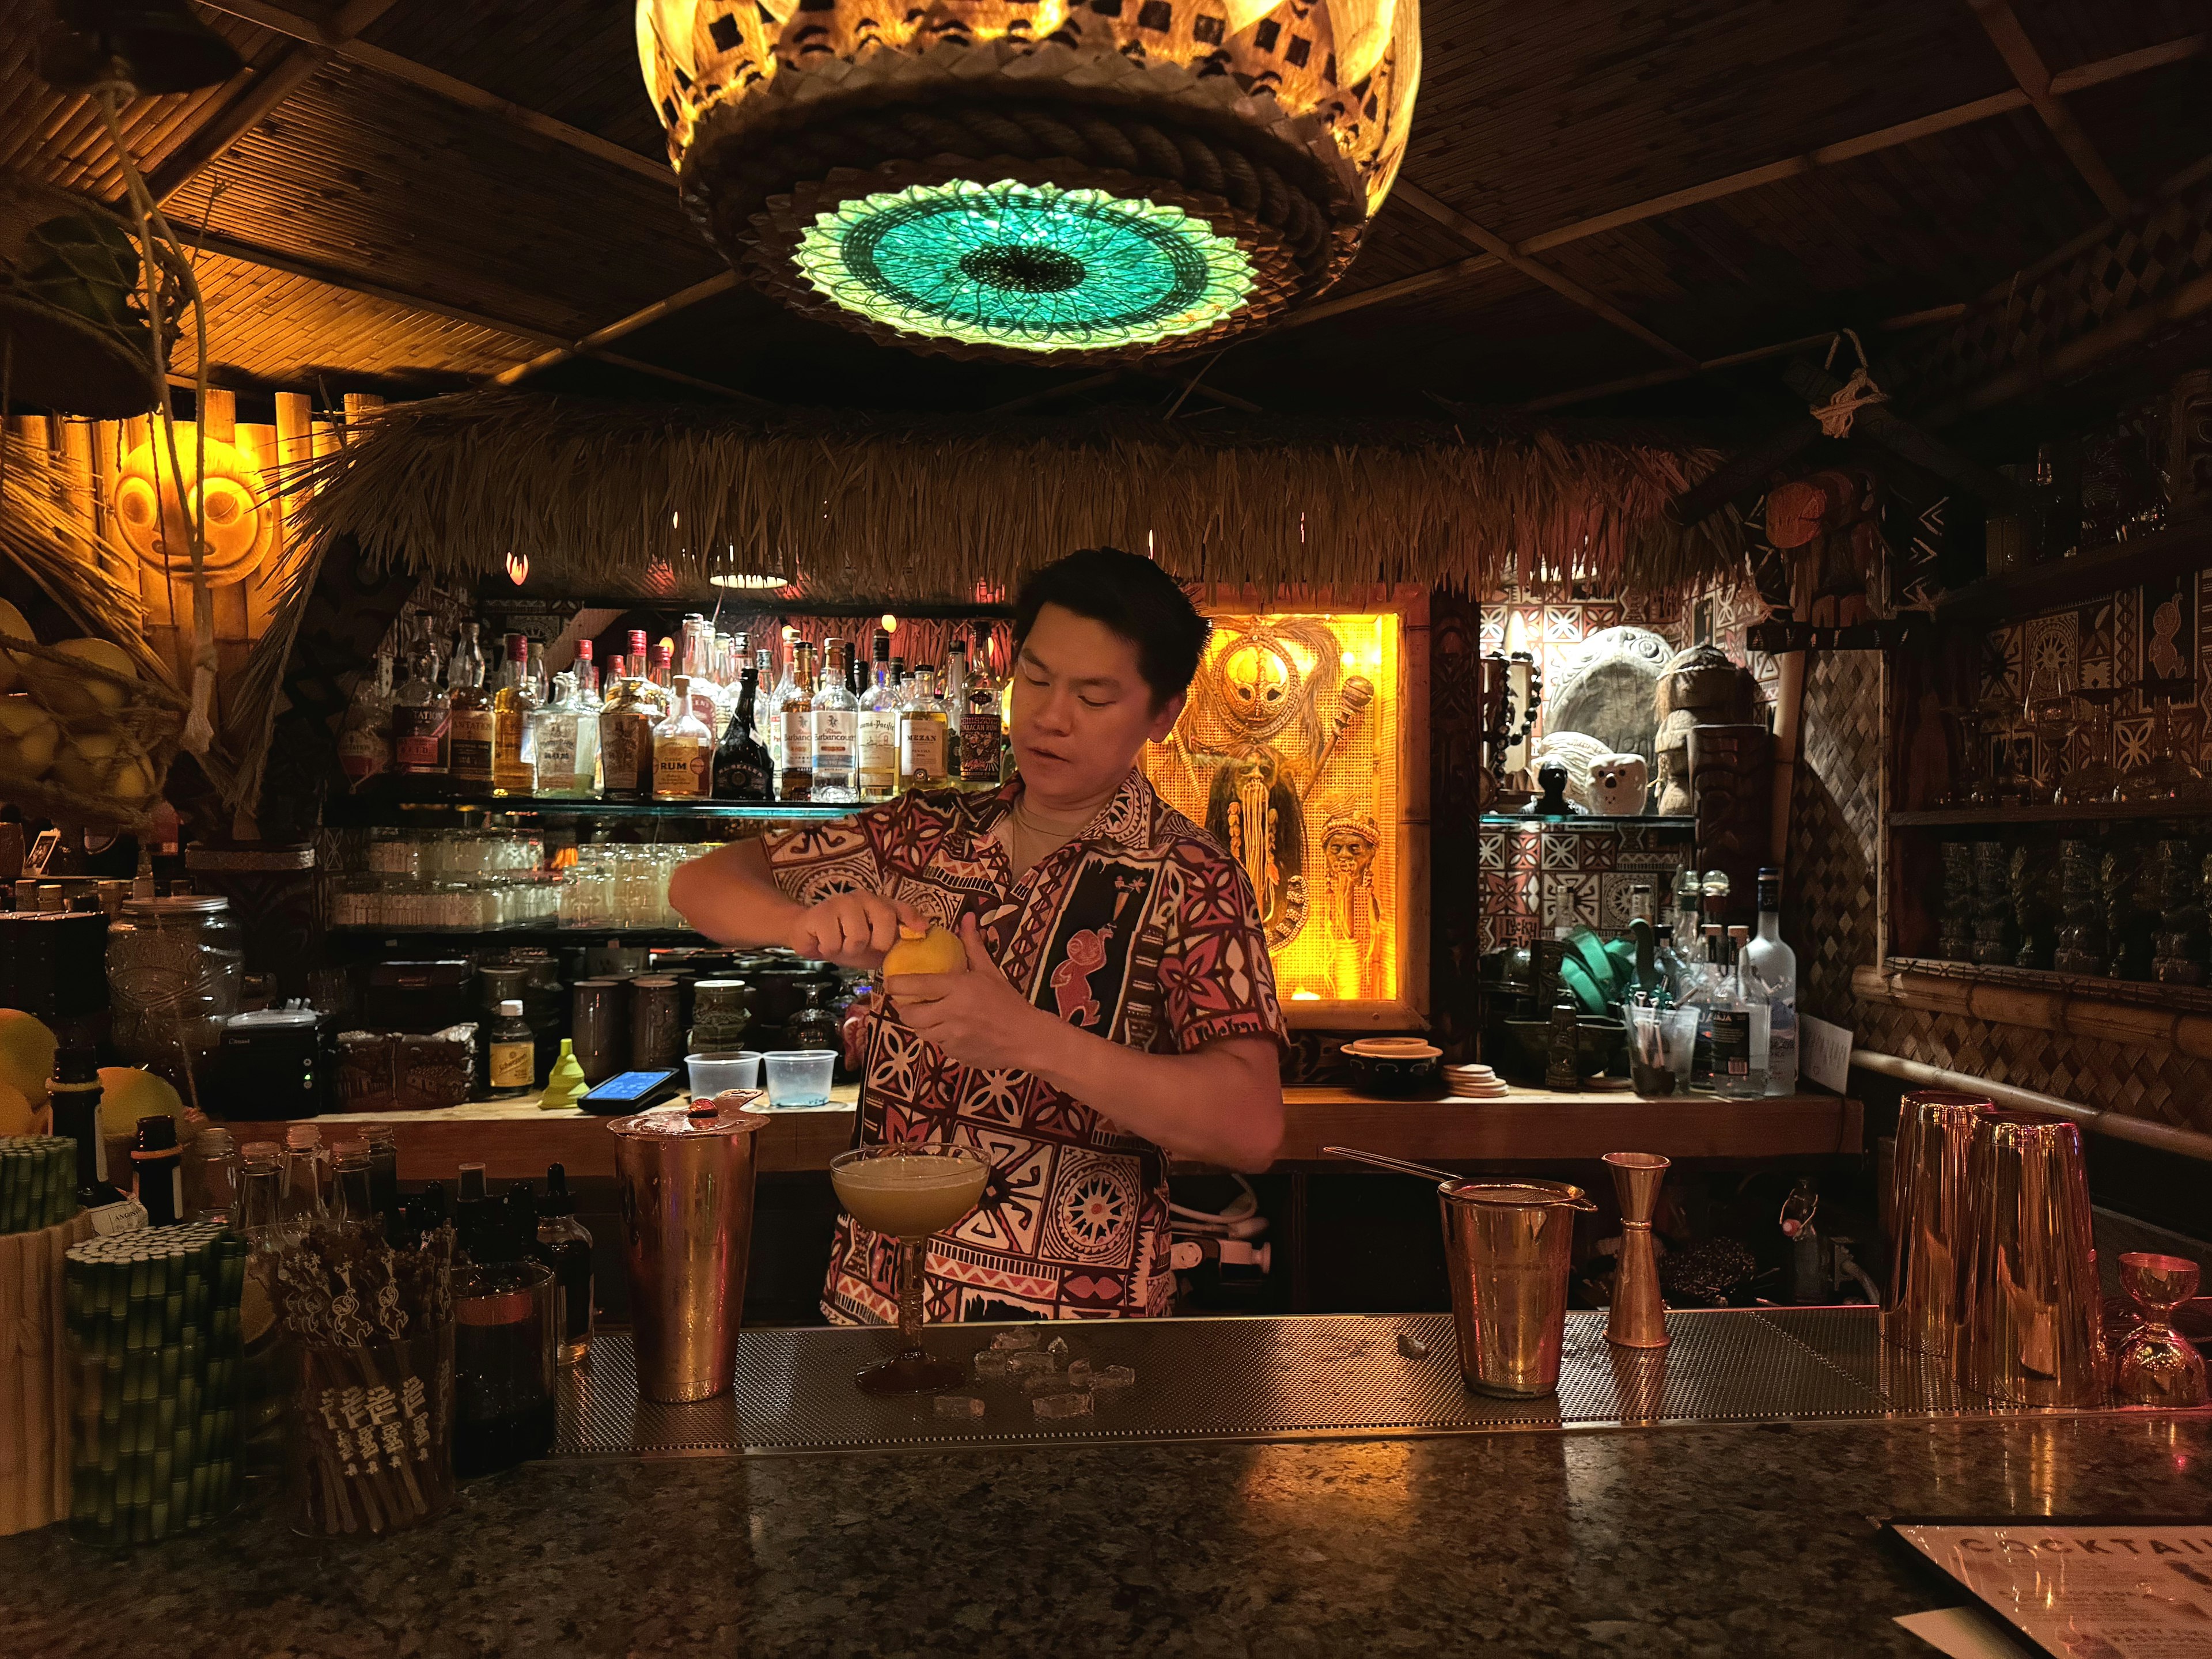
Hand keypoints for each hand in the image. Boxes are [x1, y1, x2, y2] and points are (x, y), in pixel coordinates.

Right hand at [787, 891, 927, 968]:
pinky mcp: (820, 913)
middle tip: (862, 947)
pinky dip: (829, 950)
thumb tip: (922, 934)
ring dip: (848, 949)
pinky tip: (824, 942)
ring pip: (858, 936)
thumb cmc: (845, 939)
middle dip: (877, 943)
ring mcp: (841, 902)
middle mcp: (863, 898)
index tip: (922, 930)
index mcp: (879, 904)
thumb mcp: (873, 944)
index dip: (912, 918)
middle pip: (884, 919)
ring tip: (840, 943)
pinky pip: (834, 942)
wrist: (808, 935)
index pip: (900, 908)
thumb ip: (895, 940)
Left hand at [886, 915, 1054, 1070]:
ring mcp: (952, 1037)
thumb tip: (968, 917)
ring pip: (921, 1032)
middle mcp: (951, 1013)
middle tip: (907, 1003)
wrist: (1027, 1039)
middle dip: (903, 1010)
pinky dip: (939, 1038)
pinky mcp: (955, 1054)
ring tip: (928, 1016)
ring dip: (921, 1025)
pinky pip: (937, 1046)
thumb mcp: (990, 971)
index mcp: (958, 988)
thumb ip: (973, 946)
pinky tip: (950, 1031)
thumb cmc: (1008, 1002)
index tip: (890, 981)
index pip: (916, 985)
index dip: (896, 984)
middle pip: (909, 1015)